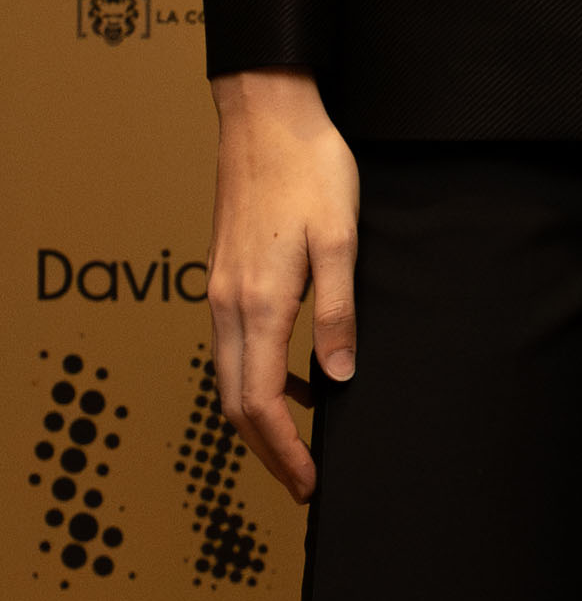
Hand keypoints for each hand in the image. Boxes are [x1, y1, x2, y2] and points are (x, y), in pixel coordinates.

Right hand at [208, 69, 357, 501]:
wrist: (268, 117)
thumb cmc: (312, 170)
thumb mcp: (341, 240)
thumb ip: (337, 311)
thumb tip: (338, 376)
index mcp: (257, 304)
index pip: (261, 403)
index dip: (284, 450)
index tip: (310, 483)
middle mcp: (227, 306)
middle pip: (236, 402)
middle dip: (267, 449)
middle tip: (305, 480)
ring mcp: (220, 291)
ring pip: (231, 376)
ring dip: (263, 415)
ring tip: (305, 439)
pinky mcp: (224, 276)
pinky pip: (236, 346)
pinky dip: (260, 377)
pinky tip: (302, 375)